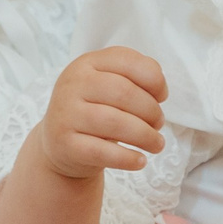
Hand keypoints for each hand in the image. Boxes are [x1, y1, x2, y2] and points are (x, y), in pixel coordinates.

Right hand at [36, 48, 166, 179]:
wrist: (60, 143)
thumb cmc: (95, 109)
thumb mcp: (108, 84)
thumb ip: (134, 76)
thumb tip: (159, 89)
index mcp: (87, 63)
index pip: (127, 62)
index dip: (154, 79)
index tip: (162, 97)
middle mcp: (73, 84)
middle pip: (124, 93)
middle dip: (151, 111)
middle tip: (158, 123)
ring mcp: (66, 114)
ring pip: (115, 123)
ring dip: (145, 136)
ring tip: (156, 144)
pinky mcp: (65, 144)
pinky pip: (102, 152)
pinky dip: (127, 158)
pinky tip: (140, 161)